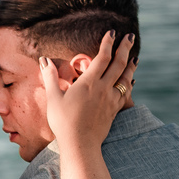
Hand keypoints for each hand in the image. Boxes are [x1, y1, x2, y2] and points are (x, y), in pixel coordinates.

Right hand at [40, 30, 135, 152]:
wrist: (80, 145)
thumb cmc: (64, 122)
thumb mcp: (54, 98)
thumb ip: (51, 77)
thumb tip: (43, 59)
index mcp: (89, 82)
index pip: (103, 57)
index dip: (108, 43)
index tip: (112, 33)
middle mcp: (104, 88)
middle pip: (119, 63)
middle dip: (125, 48)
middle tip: (129, 37)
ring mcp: (111, 99)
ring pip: (126, 78)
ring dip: (130, 66)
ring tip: (134, 58)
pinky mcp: (115, 110)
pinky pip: (126, 93)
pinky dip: (129, 84)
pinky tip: (131, 81)